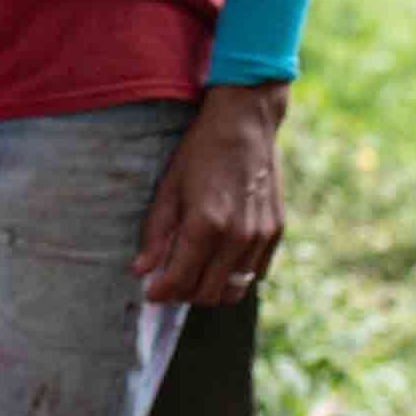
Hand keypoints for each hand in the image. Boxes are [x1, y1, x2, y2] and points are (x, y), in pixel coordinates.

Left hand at [135, 84, 286, 306]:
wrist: (245, 122)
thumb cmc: (200, 151)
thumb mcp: (169, 188)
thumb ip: (155, 233)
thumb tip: (140, 270)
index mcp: (206, 225)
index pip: (180, 280)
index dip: (161, 292)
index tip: (151, 292)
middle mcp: (237, 236)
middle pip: (208, 293)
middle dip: (184, 294)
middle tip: (170, 281)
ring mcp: (260, 236)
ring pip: (235, 289)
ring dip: (211, 289)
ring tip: (195, 273)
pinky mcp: (276, 231)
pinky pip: (256, 273)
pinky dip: (236, 275)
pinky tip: (220, 258)